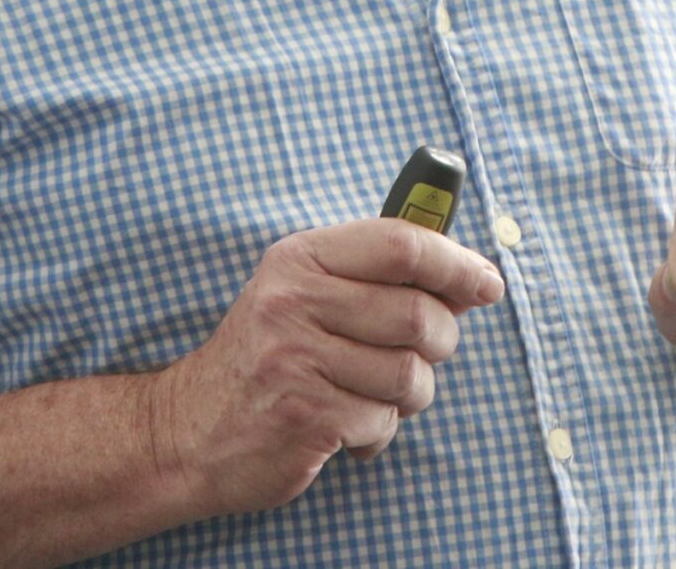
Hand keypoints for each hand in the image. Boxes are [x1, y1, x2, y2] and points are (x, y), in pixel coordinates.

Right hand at [149, 218, 505, 516]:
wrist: (188, 430)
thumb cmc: (266, 357)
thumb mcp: (303, 294)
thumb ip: (375, 279)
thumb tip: (469, 278)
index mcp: (300, 259)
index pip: (399, 243)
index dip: (456, 262)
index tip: (487, 284)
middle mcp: (294, 301)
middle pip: (418, 314)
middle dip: (440, 343)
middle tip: (421, 355)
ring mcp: (297, 360)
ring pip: (410, 376)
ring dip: (409, 395)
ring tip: (374, 395)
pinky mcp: (305, 416)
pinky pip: (383, 422)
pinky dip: (378, 432)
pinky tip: (346, 427)